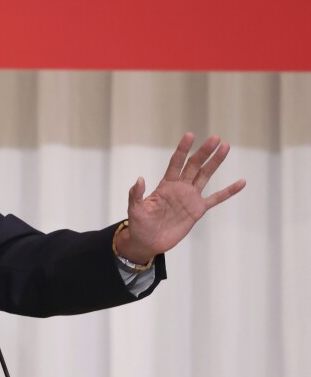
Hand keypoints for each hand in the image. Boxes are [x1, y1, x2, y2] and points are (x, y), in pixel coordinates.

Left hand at [116, 133, 245, 263]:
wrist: (149, 241)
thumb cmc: (139, 224)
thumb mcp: (135, 209)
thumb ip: (136, 194)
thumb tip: (139, 179)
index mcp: (165, 185)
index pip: (176, 163)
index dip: (183, 150)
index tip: (190, 135)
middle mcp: (180, 187)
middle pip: (194, 165)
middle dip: (204, 152)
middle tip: (215, 138)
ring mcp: (190, 198)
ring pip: (205, 176)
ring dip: (215, 162)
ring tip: (226, 147)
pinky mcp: (198, 210)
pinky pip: (216, 199)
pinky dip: (228, 191)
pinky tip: (241, 182)